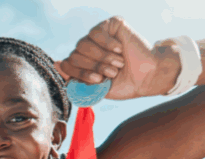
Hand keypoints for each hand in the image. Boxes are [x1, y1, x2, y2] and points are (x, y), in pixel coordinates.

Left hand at [56, 16, 177, 99]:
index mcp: (83, 63)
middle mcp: (88, 48)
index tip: (98, 80)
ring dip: (102, 57)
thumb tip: (56, 64)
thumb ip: (76, 79)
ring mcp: (98, 35)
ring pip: (83, 44)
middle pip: (74, 54)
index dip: (79, 73)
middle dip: (93, 67)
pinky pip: (97, 32)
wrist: (147, 76)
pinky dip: (108, 44)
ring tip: (118, 64)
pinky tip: (120, 49)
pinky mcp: (110, 25)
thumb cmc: (124, 84)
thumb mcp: (97, 88)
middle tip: (112, 73)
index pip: (67, 64)